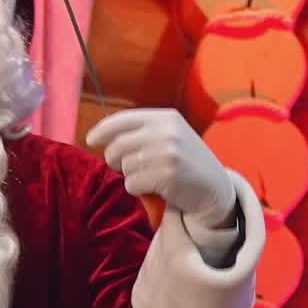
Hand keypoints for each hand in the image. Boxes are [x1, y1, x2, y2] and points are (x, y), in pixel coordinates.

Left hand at [86, 108, 235, 225]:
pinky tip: (156, 188)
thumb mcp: (172, 136)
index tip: (91, 139)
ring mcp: (167, 152)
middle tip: (125, 168)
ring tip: (151, 177)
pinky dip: (138, 190)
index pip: (123, 120)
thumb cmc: (188, 163)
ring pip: (124, 166)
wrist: (216, 188)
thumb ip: (144, 132)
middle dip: (115, 160)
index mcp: (166, 118)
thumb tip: (104, 137)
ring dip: (131, 176)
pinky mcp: (166, 175)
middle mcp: (166, 131)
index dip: (103, 130)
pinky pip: (132, 184)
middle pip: (118, 145)